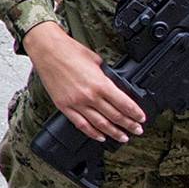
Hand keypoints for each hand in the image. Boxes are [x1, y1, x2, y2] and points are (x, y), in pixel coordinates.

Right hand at [23, 19, 145, 142]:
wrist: (47, 50)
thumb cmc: (69, 51)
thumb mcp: (95, 60)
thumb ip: (105, 76)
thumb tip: (112, 85)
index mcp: (100, 84)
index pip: (124, 104)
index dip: (135, 113)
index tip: (141, 118)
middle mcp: (90, 96)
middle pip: (115, 116)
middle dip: (129, 125)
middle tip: (137, 130)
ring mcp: (76, 103)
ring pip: (100, 124)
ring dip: (114, 133)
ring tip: (123, 137)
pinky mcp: (64, 106)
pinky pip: (81, 125)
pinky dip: (92, 133)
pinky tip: (100, 137)